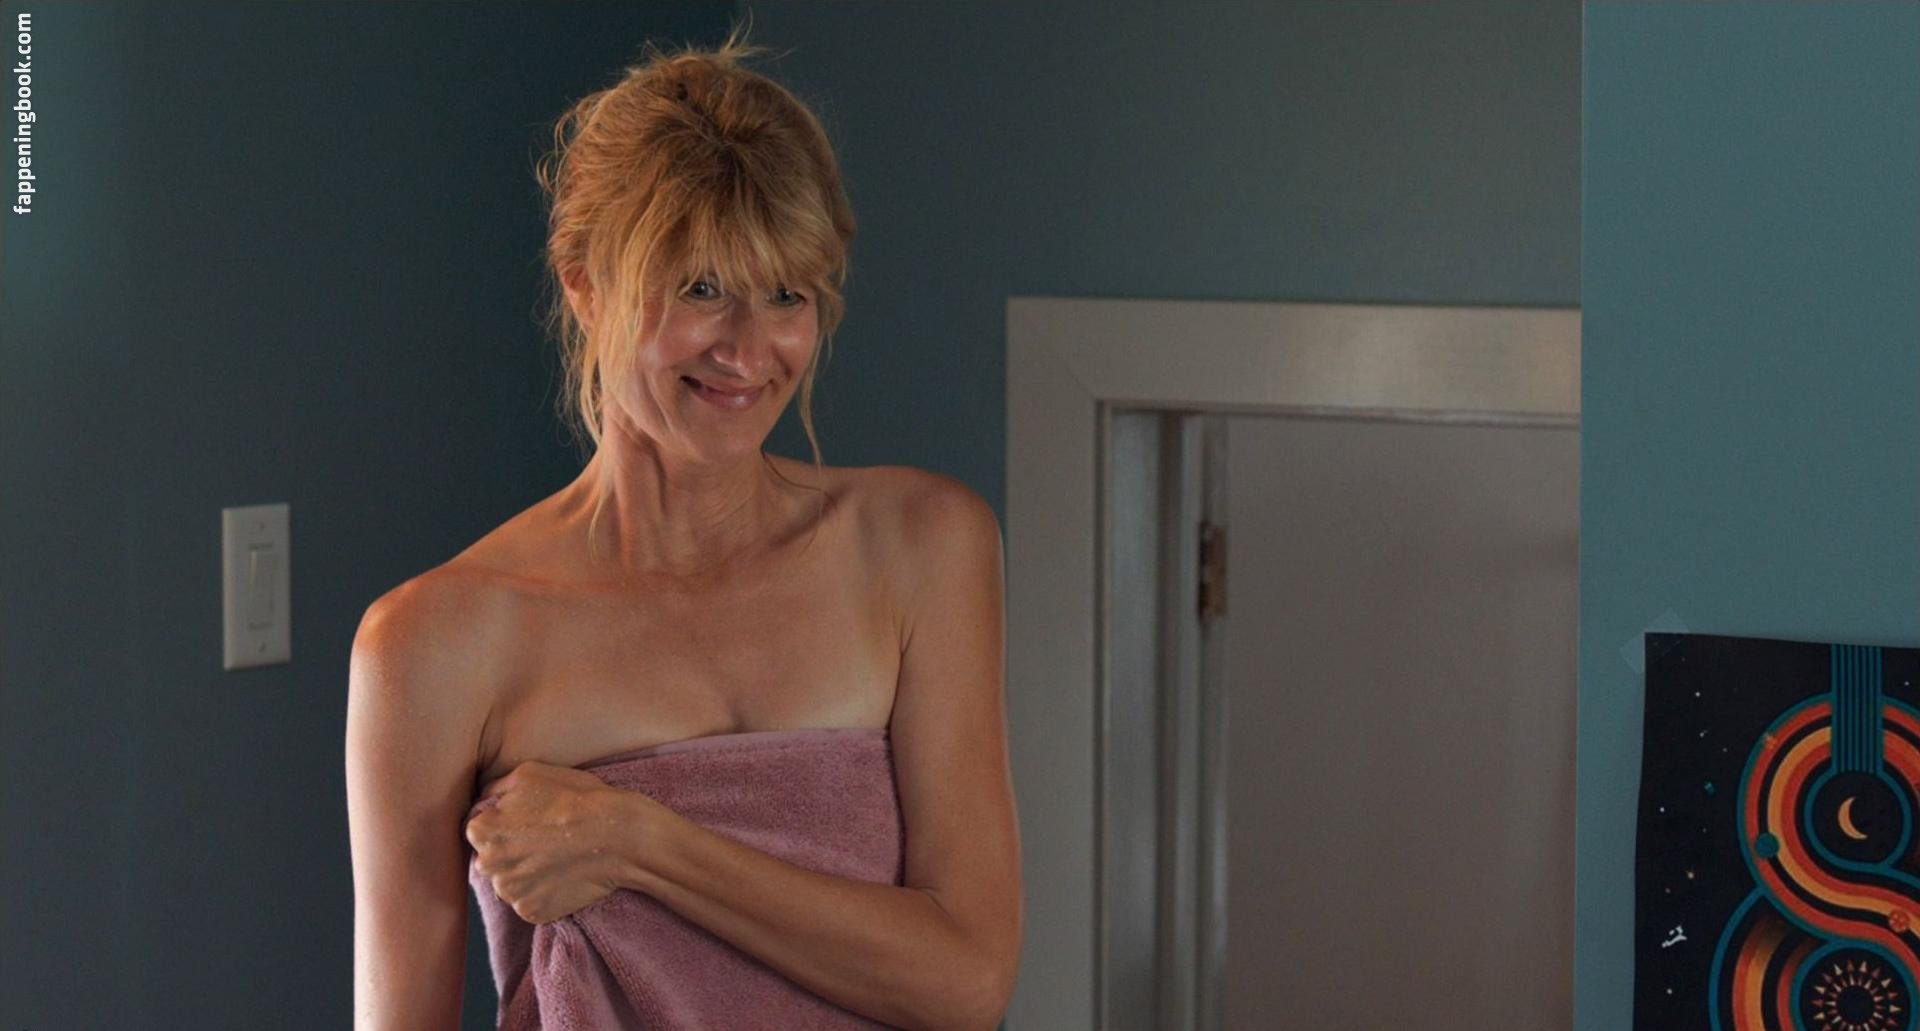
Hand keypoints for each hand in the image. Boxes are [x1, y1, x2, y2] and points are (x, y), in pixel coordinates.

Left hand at [466, 761, 659, 923]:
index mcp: (481, 830)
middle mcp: (487, 865)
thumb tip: (483, 801)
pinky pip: (529, 903)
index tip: (529, 821)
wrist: (617, 835)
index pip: (479, 830)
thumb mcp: (529, 774)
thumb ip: (494, 788)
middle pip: (492, 859)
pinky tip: (562, 876)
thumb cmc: (576, 798)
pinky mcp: (531, 912)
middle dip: (511, 851)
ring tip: (556, 858)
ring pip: (510, 883)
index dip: (505, 823)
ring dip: (526, 874)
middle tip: (544, 840)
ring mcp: (509, 892)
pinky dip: (543, 893)